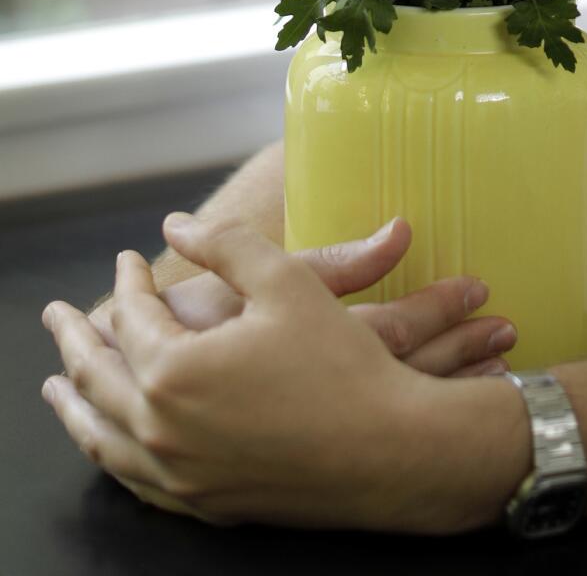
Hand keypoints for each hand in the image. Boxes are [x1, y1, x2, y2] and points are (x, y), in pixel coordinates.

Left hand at [43, 213, 519, 530]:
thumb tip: (176, 225)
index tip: (127, 260)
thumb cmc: (340, 361)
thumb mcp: (286, 281)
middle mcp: (162, 431)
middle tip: (57, 316)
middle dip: (73, 340)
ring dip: (73, 405)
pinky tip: (108, 440)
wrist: (388, 450)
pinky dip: (107, 451)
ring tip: (55, 383)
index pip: (132, 317)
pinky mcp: (202, 504)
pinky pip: (132, 480)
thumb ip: (225, 245)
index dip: (127, 282)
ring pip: (101, 439)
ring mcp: (178, 476)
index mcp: (173, 372)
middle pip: (96, 380)